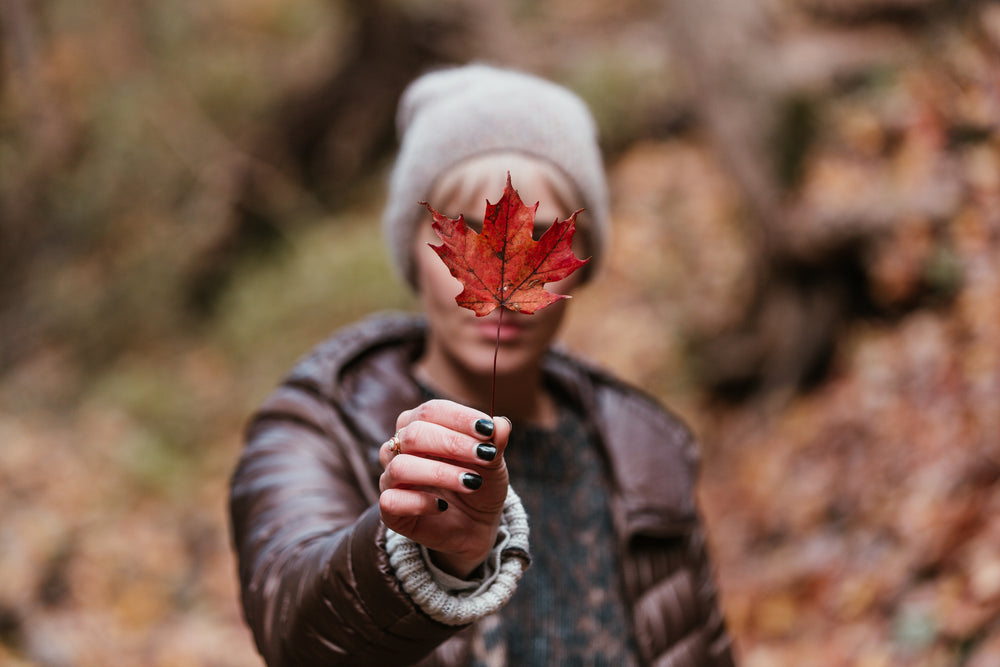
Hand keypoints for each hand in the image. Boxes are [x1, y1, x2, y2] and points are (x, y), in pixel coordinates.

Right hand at [379, 399, 510, 578]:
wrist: (475, 525)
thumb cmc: (479, 483)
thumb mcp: (493, 463)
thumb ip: (495, 443)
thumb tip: (501, 424)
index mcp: (420, 425)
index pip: (431, 410)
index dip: (459, 418)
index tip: (488, 430)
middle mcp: (399, 448)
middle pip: (414, 434)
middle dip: (452, 443)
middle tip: (485, 456)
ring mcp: (391, 478)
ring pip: (401, 466)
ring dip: (440, 473)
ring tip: (471, 482)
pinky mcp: (390, 510)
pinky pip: (391, 500)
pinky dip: (420, 502)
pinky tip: (442, 506)